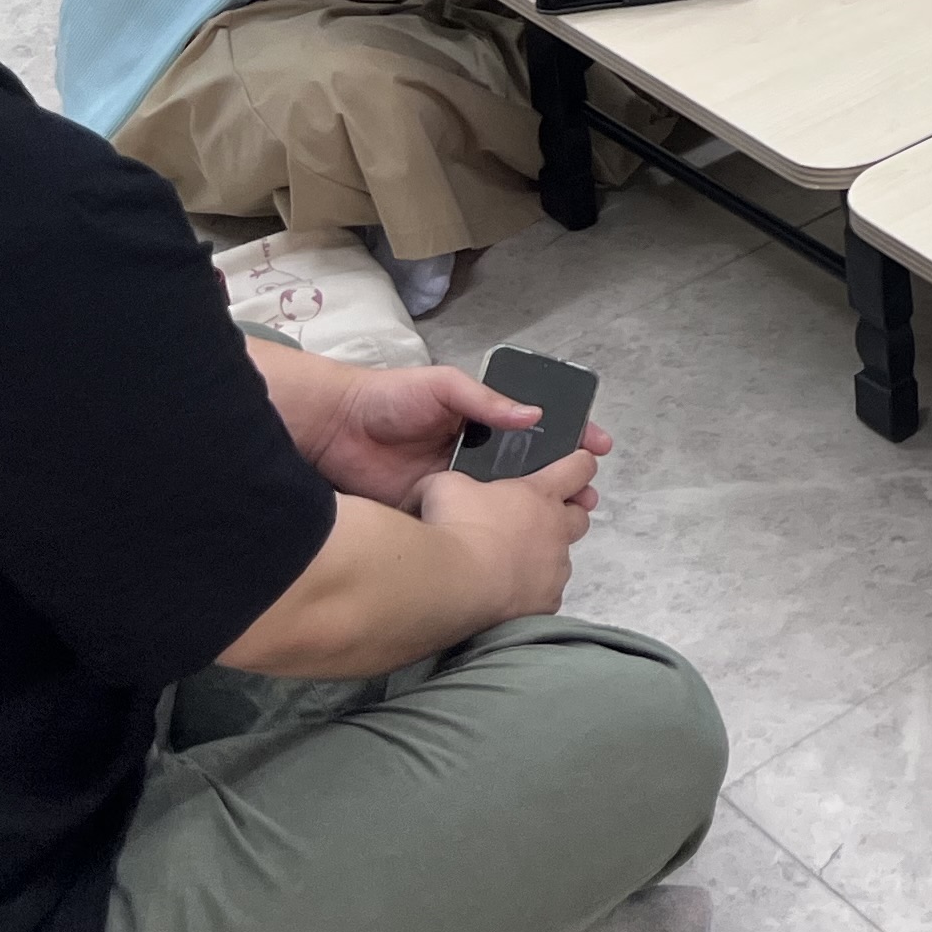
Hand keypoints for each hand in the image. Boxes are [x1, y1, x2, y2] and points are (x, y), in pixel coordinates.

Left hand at [290, 357, 610, 507]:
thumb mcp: (444, 386)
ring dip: (537, 509)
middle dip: (563, 480)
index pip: (536, 427)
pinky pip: (470, 523)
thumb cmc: (390, 399)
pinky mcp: (433, 511)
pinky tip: (520, 544)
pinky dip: (495, 534)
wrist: (333, 430)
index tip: (598, 447)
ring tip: (568, 522)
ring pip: (506, 501)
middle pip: (529, 469)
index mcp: (481, 420)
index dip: (569, 435)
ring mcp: (456, 485)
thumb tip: (535, 416)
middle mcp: (474, 453)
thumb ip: (486, 402)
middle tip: (589, 496)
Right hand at [412, 447, 599, 622]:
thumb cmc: (457, 530)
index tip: (581, 463)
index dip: (581, 464)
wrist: (455, 584)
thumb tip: (432, 488)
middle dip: (567, 515)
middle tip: (541, 519)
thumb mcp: (444, 487)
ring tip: (512, 561)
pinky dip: (532, 592)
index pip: (578, 469)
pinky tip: (507, 592)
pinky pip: (547, 594)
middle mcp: (556, 530)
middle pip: (580, 517)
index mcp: (540, 494)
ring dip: (545, 557)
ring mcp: (555, 568)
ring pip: (562, 558)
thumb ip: (450, 481)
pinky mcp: (546, 603)